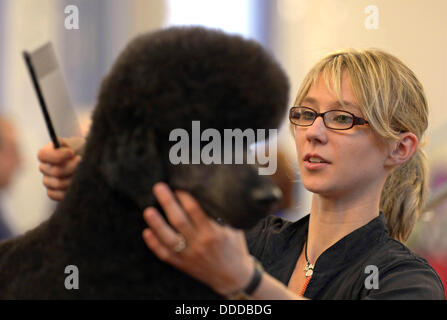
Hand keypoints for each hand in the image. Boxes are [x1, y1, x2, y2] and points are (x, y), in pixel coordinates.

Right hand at [37, 137, 83, 200]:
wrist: (87, 161)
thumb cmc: (81, 150)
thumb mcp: (77, 143)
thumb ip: (70, 145)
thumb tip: (69, 151)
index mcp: (46, 153)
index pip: (43, 155)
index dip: (57, 155)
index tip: (71, 152)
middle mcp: (44, 167)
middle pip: (55, 171)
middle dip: (72, 167)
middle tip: (82, 161)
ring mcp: (47, 181)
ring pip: (58, 184)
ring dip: (74, 179)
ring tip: (83, 173)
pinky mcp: (52, 192)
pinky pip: (57, 195)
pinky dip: (69, 191)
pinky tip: (77, 184)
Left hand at [142, 182, 254, 296]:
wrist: (233, 277)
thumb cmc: (235, 247)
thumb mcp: (235, 229)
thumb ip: (224, 213)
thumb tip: (212, 191)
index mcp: (214, 233)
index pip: (195, 211)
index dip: (185, 197)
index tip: (179, 184)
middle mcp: (200, 244)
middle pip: (179, 221)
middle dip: (168, 203)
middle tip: (159, 187)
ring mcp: (189, 255)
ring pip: (169, 239)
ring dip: (157, 224)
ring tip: (148, 210)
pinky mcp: (182, 264)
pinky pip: (165, 254)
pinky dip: (154, 244)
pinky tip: (147, 232)